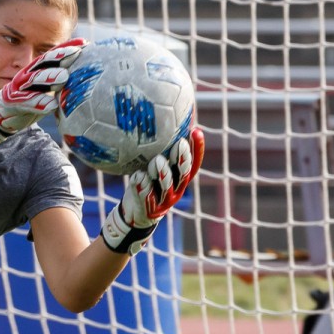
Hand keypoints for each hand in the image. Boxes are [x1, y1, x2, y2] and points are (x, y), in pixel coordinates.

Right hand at [0, 38, 84, 155]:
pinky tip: (50, 104)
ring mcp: (16, 89)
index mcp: (35, 71)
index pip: (51, 57)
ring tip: (63, 77)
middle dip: (59, 57)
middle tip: (75, 53)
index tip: (83, 42)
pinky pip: (24, 102)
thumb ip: (58, 81)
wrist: (1, 118)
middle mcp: (26, 76)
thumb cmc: (28, 102)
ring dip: (48, 77)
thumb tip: (82, 74)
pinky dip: (37, 102)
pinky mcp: (10, 103)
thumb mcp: (44, 90)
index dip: (66, 48)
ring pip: (33, 80)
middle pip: (43, 63)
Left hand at [101, 128, 204, 254]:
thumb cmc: (147, 181)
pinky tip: (137, 175)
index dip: (197, 149)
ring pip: (166, 186)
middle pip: (183, 174)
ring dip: (163, 173)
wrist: (137, 213)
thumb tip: (165, 120)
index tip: (196, 130)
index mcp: (180, 177)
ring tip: (157, 161)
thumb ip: (161, 149)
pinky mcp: (150, 208)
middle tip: (179, 144)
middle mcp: (176, 189)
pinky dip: (142, 186)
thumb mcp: (155, 164)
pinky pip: (145, 196)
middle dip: (182, 160)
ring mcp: (164, 201)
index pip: (193, 162)